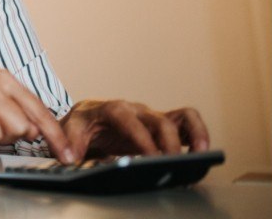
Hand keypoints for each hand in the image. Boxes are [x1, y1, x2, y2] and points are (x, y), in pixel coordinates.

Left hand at [61, 100, 209, 159]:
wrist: (87, 119)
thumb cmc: (81, 124)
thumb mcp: (70, 130)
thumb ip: (71, 142)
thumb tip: (71, 157)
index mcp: (111, 108)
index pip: (126, 118)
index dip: (140, 136)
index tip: (149, 155)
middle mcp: (135, 110)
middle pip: (158, 120)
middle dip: (167, 142)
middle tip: (171, 163)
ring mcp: (151, 117)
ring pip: (179, 117)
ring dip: (193, 133)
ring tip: (200, 153)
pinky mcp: (162, 126)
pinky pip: (186, 123)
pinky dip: (197, 133)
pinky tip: (201, 151)